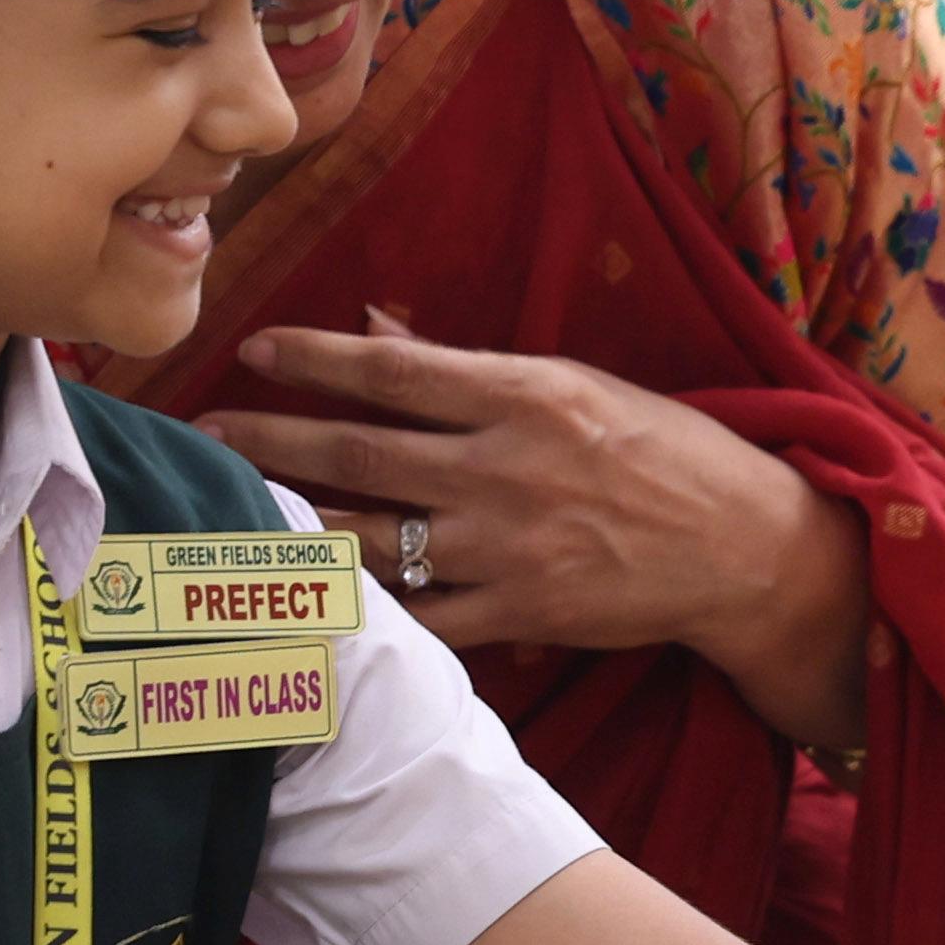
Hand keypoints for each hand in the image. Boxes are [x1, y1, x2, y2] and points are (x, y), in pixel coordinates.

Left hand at [201, 312, 871, 745]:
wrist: (742, 548)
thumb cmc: (663, 452)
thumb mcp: (576, 385)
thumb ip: (467, 367)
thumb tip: (374, 328)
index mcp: (524, 395)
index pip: (391, 371)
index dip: (311, 359)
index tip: (251, 351)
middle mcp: (505, 469)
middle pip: (357, 455)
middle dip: (269, 444)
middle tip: (203, 437)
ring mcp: (506, 548)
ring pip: (369, 540)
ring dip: (289, 528)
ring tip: (228, 516)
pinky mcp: (516, 612)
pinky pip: (416, 616)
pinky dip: (359, 609)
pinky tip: (303, 597)